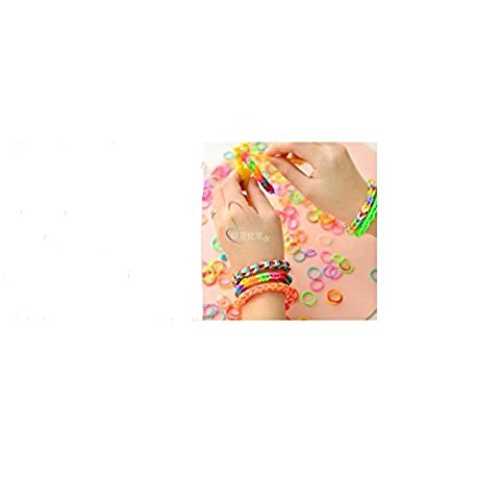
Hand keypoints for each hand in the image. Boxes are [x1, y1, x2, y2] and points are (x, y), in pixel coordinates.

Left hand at [212, 172, 285, 319]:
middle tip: (246, 182)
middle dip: (230, 182)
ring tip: (246, 197)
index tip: (248, 172)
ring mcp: (218, 226)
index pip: (229, 182)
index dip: (238, 173)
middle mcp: (221, 216)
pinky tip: (241, 210)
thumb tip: (250, 180)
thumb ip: (257, 194)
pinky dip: (226, 205)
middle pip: (219, 189)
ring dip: (227, 193)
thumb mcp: (270, 215)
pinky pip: (218, 212)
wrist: (259, 273)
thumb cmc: (270, 245)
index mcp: (234, 209)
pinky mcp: (219, 234)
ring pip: (217, 201)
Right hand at [266, 143, 368, 224]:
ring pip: (308, 141)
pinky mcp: (338, 150)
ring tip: (282, 161)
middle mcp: (331, 147)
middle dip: (284, 146)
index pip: (295, 143)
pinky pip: (317, 145)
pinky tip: (296, 160)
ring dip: (294, 148)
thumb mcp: (307, 189)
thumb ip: (288, 171)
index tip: (266, 155)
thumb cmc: (335, 202)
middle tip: (272, 158)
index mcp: (324, 157)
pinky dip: (305, 150)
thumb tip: (273, 161)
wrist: (361, 205)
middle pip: (301, 139)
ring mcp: (336, 147)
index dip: (277, 147)